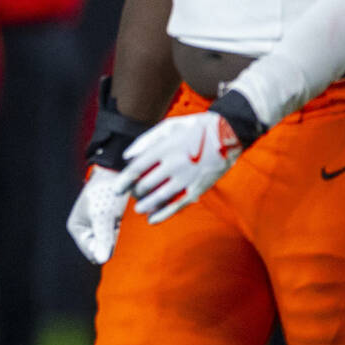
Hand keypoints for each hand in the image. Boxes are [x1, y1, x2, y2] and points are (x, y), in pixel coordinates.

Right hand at [67, 166, 127, 263]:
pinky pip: (112, 233)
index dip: (104, 246)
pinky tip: (117, 214)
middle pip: (100, 248)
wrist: (115, 171)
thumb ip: (103, 238)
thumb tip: (101, 261)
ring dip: (114, 231)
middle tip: (112, 218)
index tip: (109, 226)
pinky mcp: (104, 221)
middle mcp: (83, 228)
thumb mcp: (104, 216)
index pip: (92, 252)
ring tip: (114, 214)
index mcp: (76, 228)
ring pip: (108, 241)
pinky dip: (117, 227)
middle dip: (110, 238)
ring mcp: (94, 225)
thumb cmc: (106, 192)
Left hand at [115, 112, 240, 223]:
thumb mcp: (169, 126)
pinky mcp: (198, 188)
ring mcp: (186, 178)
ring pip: (159, 198)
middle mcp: (174, 164)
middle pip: (146, 185)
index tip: (116, 189)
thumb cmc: (195, 127)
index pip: (137, 169)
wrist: (228, 133)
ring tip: (138, 207)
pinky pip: (177, 205)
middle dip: (135, 192)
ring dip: (145, 205)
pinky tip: (152, 219)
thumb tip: (127, 156)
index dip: (124, 181)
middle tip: (131, 193)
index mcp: (165, 148)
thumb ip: (146, 140)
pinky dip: (163, 214)